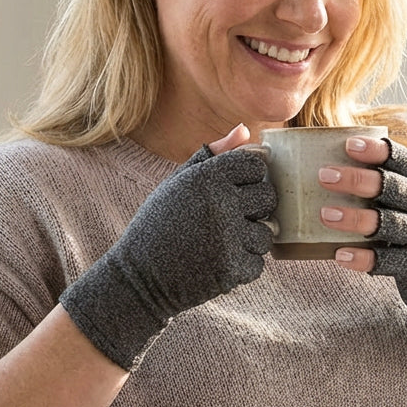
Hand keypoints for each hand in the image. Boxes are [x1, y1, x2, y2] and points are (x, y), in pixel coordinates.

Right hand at [60, 125, 275, 369]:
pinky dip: (243, 265)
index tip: (237, 189)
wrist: (138, 276)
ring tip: (224, 241)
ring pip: (267, 233)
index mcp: (207, 176)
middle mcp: (220, 202)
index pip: (257, 165)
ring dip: (250, 239)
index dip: (251, 177)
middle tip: (231, 217)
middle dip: (256, 207)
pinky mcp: (230, 269)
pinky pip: (257, 263)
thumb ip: (213, 155)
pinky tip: (218, 261)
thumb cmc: (159, 223)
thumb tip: (246, 131)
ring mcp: (227, 237)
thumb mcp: (178, 182)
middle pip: (268, 196)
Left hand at [318, 135, 406, 367]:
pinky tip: (340, 255)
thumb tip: (324, 169)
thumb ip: (382, 188)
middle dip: (359, 180)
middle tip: (325, 176)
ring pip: (392, 224)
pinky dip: (365, 258)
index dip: (378, 150)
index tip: (349, 144)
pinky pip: (391, 261)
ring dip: (357, 218)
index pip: (403, 160)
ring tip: (326, 214)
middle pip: (395, 188)